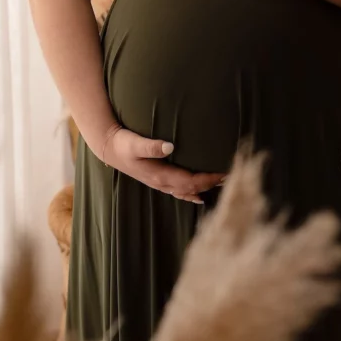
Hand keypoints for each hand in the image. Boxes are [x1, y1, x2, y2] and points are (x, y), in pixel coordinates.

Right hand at [100, 125, 226, 203]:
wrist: (109, 149)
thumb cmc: (123, 144)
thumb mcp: (135, 143)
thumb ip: (152, 146)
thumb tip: (170, 146)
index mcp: (159, 175)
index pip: (190, 182)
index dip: (207, 179)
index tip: (224, 173)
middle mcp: (161, 183)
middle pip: (191, 189)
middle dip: (210, 184)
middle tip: (231, 177)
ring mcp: (159, 183)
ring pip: (186, 192)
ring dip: (204, 189)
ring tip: (221, 186)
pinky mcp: (158, 179)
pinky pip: (178, 191)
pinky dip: (191, 194)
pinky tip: (199, 196)